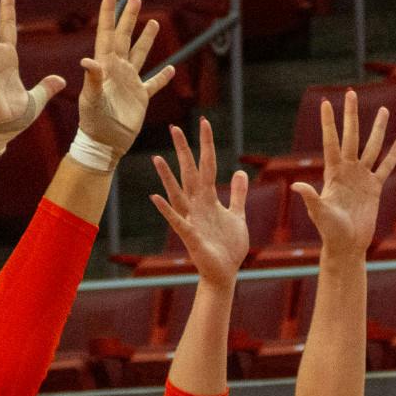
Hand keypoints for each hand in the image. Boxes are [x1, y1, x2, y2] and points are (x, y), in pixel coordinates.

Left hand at [77, 0, 177, 157]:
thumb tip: (87, 60)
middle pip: (124, 38)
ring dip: (146, 39)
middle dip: (129, 18)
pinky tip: (171, 69)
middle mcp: (117, 70)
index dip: (109, 13)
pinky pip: (153, 84)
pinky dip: (162, 77)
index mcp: (105, 66)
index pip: (107, 34)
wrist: (104, 143)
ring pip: (140, 55)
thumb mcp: (91, 99)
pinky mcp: (140, 97)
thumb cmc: (93, 122)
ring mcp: (129, 83)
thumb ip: (92, 79)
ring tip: (153, 23)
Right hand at [149, 120, 247, 288]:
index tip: (204, 122)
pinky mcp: (191, 236)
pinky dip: (166, 209)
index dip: (206, 145)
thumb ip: (237, 194)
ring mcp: (192, 219)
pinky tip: (156, 197)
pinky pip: (177, 220)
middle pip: (190, 173)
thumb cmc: (229, 246)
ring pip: (178, 193)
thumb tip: (239, 172)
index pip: (207, 165)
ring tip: (158, 158)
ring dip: (168, 177)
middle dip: (184, 151)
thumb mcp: (237, 215)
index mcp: (208, 199)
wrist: (225, 273)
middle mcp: (197, 205)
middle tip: (175, 128)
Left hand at [289, 90, 395, 260]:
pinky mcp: (374, 188)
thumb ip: (311, 198)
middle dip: (351, 115)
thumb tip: (296, 186)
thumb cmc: (330, 231)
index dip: (329, 123)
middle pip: (352, 136)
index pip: (331, 142)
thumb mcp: (320, 213)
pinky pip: (385, 167)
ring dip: (377, 128)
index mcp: (333, 173)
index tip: (326, 102)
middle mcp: (347, 170)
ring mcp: (362, 177)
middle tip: (351, 92)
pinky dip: (392, 155)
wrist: (347, 245)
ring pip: (372, 147)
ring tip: (383, 109)